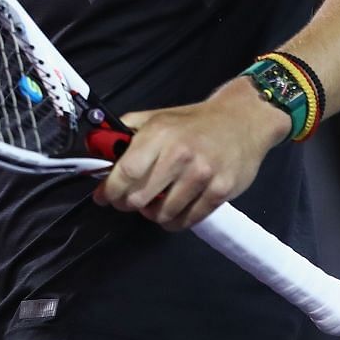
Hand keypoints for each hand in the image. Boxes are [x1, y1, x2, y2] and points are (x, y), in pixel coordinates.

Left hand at [92, 79, 286, 229]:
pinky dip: (176, 222)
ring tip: (155, 204)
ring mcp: (203, 175)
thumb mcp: (157, 117)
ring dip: (153, 214)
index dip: (110, 190)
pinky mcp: (221, 191)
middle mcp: (180, 154)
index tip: (104, 197)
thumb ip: (126, 133)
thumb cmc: (194, 122)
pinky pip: (189, 220)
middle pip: (140, 198)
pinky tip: (174, 212)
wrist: (242, 120)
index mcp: (160, 134)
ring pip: (163, 214)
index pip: (126, 172)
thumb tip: (97, 151)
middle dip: (129, 204)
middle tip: (130, 201)